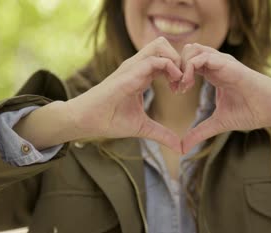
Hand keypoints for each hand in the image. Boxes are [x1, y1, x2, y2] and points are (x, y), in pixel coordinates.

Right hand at [65, 37, 183, 152]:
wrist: (87, 121)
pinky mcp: (129, 72)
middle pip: (164, 45)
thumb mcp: (143, 128)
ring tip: (180, 83)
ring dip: (176, 61)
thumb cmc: (110, 121)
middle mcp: (137, 66)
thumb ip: (162, 134)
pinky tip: (174, 86)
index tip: (183, 91)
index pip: (165, 59)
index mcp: (141, 75)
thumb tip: (180, 148)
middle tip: (184, 83)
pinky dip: (170, 68)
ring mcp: (133, 67)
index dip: (179, 71)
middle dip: (180, 60)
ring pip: (161, 45)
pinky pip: (154, 60)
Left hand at [179, 43, 270, 152]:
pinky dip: (189, 68)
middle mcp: (216, 63)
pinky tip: (187, 85)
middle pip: (187, 51)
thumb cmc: (251, 112)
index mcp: (213, 73)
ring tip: (181, 87)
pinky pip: (202, 57)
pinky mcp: (228, 65)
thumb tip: (183, 148)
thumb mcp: (219, 123)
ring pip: (192, 49)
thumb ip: (200, 132)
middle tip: (175, 88)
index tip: (174, 91)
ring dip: (181, 66)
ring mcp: (222, 62)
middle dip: (175, 67)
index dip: (177, 74)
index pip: (188, 62)